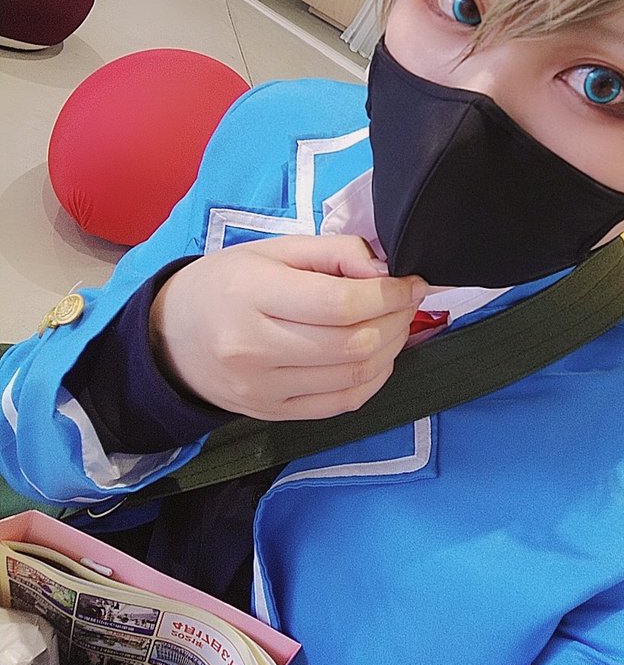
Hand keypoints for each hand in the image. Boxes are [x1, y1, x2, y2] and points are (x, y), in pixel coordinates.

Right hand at [148, 235, 426, 420]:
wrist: (171, 338)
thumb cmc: (227, 282)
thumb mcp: (274, 249)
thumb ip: (334, 252)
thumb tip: (385, 272)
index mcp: (251, 293)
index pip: (339, 302)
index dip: (389, 294)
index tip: (411, 282)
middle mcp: (253, 347)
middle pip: (353, 343)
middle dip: (397, 320)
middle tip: (407, 301)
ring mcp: (262, 389)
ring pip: (354, 376)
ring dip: (392, 348)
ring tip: (396, 324)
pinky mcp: (272, 415)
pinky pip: (342, 403)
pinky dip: (373, 379)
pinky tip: (378, 355)